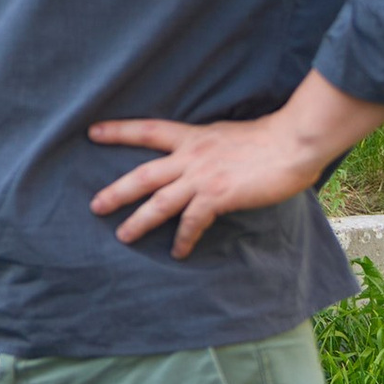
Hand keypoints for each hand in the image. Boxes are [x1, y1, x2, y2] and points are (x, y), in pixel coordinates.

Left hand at [87, 72, 383, 257]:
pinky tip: (178, 252)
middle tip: (94, 205)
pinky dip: (183, 239)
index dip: (118, 131)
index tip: (91, 132)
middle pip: (143, 173)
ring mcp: (202, 176)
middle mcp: (191, 155)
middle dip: (116, 190)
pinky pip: (192, 222)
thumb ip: (212, 148)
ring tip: (123, 236)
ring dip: (138, 220)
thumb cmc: (271, 138)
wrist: (292, 142)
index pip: (147, 130)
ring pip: (159, 202)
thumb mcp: (229, 135)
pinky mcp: (217, 195)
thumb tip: (209, 160)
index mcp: (193, 137)